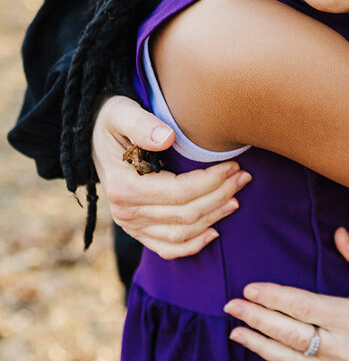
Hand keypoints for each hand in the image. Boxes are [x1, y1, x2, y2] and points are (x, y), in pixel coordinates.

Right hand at [92, 94, 251, 257]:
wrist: (91, 134)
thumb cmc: (112, 119)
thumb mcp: (121, 112)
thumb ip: (142, 123)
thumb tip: (166, 137)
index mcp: (123, 186)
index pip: (179, 192)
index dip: (211, 182)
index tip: (234, 166)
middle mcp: (125, 211)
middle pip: (185, 214)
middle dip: (220, 196)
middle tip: (244, 177)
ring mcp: (130, 225)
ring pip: (181, 234)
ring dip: (213, 218)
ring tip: (237, 198)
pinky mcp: (136, 230)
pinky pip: (166, 248)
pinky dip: (192, 245)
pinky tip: (215, 233)